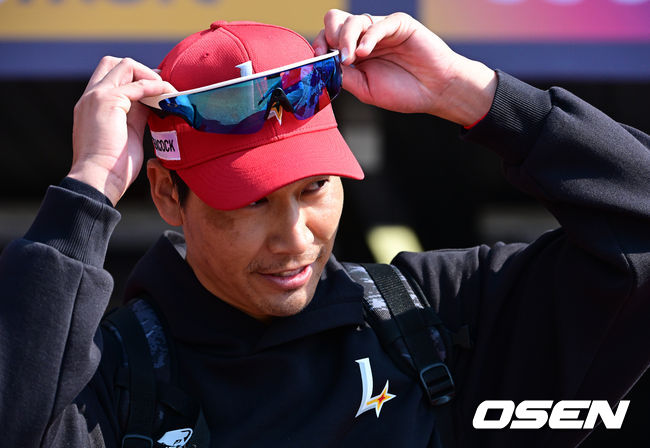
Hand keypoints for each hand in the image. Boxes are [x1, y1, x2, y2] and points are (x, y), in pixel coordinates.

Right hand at [68, 57, 174, 205]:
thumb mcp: (127, 133)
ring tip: (168, 92)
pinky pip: (137, 84)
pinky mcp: (108, 101)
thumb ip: (136, 115)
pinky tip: (167, 95)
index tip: (157, 91)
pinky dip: (155, 86)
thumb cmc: (114, 167)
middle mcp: (91, 96)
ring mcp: (97, 96)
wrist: (99, 180)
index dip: (136, 79)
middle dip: (143, 71)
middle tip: (163, 87)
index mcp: (93, 104)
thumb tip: (152, 103)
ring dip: (151, 76)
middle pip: (115, 63)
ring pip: (125, 66)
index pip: (112, 76)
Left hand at [313, 10, 496, 125]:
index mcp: (353, 53)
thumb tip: (322, 65)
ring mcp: (380, 30)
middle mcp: (364, 38)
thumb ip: (344, 76)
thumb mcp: (365, 89)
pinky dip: (367, 37)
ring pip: (352, 21)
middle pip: (335, 21)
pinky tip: (364, 53)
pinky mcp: (398, 24)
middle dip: (330, 37)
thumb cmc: (403, 92)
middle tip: (337, 58)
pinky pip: (377, 24)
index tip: (319, 59)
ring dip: (345, 39)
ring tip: (351, 60)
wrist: (435, 92)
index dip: (319, 45)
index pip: (327, 38)